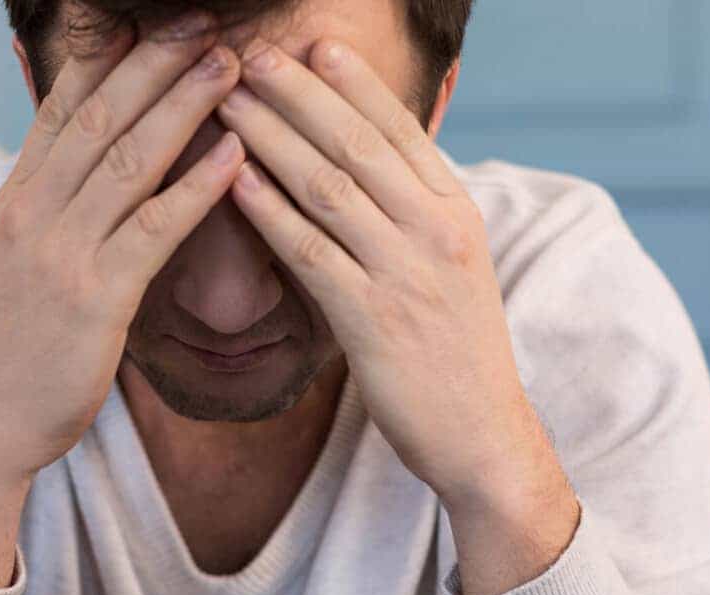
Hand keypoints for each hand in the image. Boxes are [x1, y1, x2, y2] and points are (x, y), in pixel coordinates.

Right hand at [0, 15, 245, 484]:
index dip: (108, 57)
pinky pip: (154, 228)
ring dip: (184, 105)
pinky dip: (197, 186)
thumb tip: (84, 162)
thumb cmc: (16, 345)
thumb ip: (51, 204)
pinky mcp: (96, 298)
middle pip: (99, 116)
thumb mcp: (20, 259)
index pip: (62, 106)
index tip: (149, 19)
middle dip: (155, 61)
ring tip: (231, 64)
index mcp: (16, 197)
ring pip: (128, 159)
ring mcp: (61, 252)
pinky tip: (234, 155)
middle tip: (204, 19)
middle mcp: (33, 212)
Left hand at [215, 38, 578, 594]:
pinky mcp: (373, 321)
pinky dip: (269, 211)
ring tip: (226, 102)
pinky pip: (310, 252)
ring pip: (328, 186)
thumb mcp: (453, 269)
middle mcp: (436, 231)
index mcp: (458, 211)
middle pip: (358, 142)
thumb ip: (417, 217)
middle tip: (250, 56)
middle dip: (298, 92)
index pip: (401, 128)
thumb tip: (375, 173)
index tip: (312, 44)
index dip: (353, 83)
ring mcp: (406, 274)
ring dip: (271, 137)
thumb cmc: (458, 353)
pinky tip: (232, 181)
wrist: (484, 436)